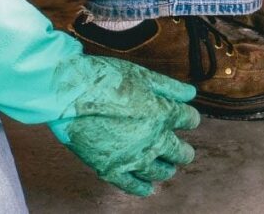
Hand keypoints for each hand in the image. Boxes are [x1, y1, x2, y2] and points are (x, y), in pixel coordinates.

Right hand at [48, 56, 199, 196]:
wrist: (71, 93)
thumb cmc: (108, 79)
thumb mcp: (145, 76)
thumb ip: (171, 87)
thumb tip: (192, 93)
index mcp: (165, 114)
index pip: (190, 120)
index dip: (189, 118)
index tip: (186, 119)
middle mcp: (154, 139)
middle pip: (180, 151)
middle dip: (183, 151)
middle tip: (184, 152)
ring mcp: (133, 156)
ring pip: (159, 171)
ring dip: (167, 169)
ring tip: (168, 168)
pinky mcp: (110, 168)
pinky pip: (132, 185)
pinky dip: (142, 188)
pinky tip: (148, 188)